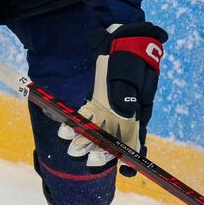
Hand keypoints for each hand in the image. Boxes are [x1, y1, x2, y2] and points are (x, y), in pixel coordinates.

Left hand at [61, 22, 168, 171]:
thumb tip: (126, 114)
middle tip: (90, 159)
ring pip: (97, 131)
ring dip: (86, 142)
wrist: (123, 37)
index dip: (130, 154)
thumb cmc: (130, 54)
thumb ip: (128, 93)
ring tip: (73, 149)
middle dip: (102, 150)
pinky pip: (86, 117)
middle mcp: (124, 113)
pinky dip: (76, 125)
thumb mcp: (131, 73)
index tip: (124, 167)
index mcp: (138, 110)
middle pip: (114, 138)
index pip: (135, 137)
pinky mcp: (96, 101)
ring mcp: (109, 108)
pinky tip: (65, 131)